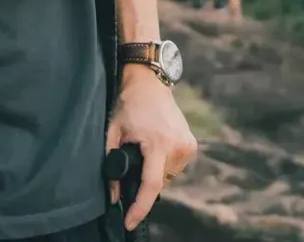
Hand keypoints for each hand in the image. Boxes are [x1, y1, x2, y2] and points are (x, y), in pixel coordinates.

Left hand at [105, 66, 197, 229]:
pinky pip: (175, 167)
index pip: (151, 185)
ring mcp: (188, 145)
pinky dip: (162, 166)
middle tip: (130, 167)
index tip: (129, 222)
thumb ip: (111, 167)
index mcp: (158, 143)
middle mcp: (178, 146)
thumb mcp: (113, 133)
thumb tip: (114, 197)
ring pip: (168, 177)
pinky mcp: (192, 144)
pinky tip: (153, 149)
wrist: (150, 82)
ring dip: (154, 174)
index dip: (140, 207)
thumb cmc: (128, 105)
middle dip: (143, 185)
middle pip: (159, 182)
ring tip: (142, 152)